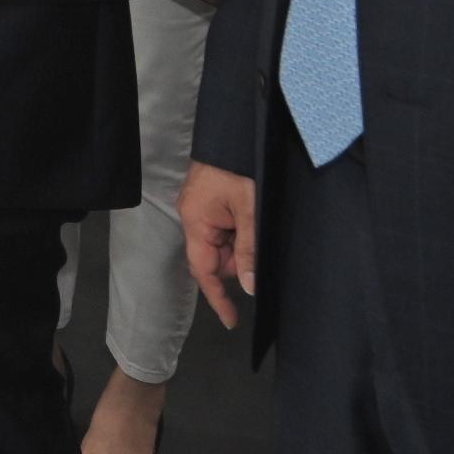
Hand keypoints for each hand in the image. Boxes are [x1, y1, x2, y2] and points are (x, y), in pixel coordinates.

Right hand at [178, 164, 257, 328]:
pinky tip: (250, 215)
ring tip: (255, 218)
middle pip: (214, 258)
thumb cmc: (238, 168)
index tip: (232, 320)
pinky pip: (224, 228)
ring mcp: (201, 210)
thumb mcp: (249, 211)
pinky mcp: (210, 203)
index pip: (203, 271)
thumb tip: (250, 285)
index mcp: (196, 222)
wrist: (233, 133)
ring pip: (222, 243)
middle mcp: (193, 218)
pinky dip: (239, 230)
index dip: (218, 298)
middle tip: (260, 242)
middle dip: (238, 260)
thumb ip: (248, 250)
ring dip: (241, 242)